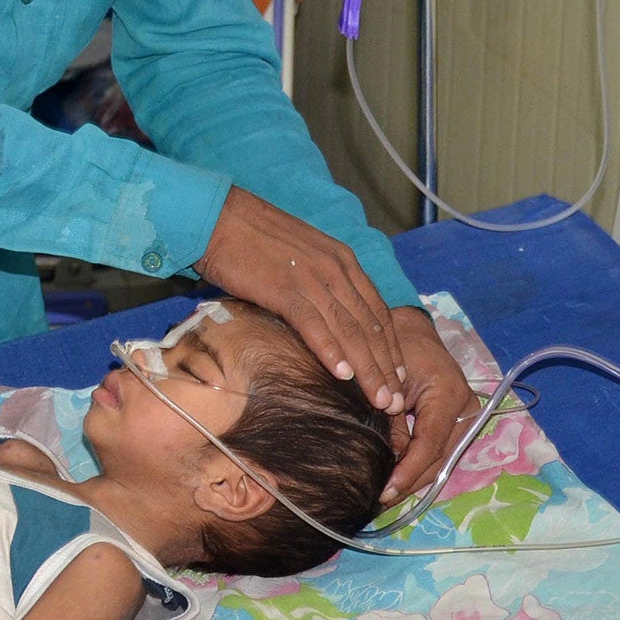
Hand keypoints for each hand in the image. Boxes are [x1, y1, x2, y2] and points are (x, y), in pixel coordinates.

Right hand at [198, 187, 408, 415]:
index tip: (400, 377)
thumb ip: (322, 282)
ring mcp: (311, 279)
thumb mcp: (303, 254)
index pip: (377, 311)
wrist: (219, 217)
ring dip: (368, 369)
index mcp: (343, 260)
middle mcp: (335, 270)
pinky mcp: (284, 288)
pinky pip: (314, 324)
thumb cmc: (254, 238)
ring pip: (349, 330)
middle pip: (370, 326)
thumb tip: (328, 316)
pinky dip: (330, 351)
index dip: (392, 347)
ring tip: (379, 400)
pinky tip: (342, 375)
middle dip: (387, 367)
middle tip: (396, 403)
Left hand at [382, 305, 479, 504]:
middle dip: (410, 482)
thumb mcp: (385, 382)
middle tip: (380, 500)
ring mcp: (466, 416)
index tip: (384, 491)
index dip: (407, 472)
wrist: (411, 328)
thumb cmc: (395, 345)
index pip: (429, 445)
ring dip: (415, 479)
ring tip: (387, 496)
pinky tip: (398, 479)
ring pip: (441, 459)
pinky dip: (419, 464)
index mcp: (448, 394)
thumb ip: (390, 423)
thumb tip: (389, 462)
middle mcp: (465, 409)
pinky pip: (439, 449)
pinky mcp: (458, 420)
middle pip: (439, 459)